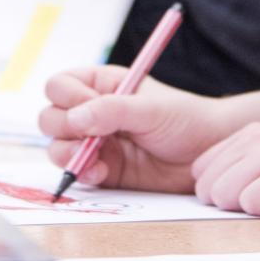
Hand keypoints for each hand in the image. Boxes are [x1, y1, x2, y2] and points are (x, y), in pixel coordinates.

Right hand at [39, 66, 259, 193]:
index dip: (67, 98)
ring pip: (56, 146)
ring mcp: (95, 143)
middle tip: (90, 136)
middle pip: (50, 116)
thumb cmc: (185, 119)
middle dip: (63, 128)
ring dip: (68, 154)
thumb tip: (76, 118)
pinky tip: (102, 173)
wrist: (209, 153)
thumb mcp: (151, 109)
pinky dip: (82, 174)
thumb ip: (112, 111)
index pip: (60, 86)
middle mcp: (92, 112)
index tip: (88, 109)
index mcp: (101, 85)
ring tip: (95, 159)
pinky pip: (77, 173)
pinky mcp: (103, 169)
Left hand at [190, 123, 259, 219]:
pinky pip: (253, 203)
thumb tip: (208, 198)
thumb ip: (242, 174)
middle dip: (230, 207)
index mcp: (250, 136)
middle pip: (208, 188)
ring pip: (226, 195)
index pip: (201, 173)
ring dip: (249, 211)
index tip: (249, 201)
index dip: (220, 195)